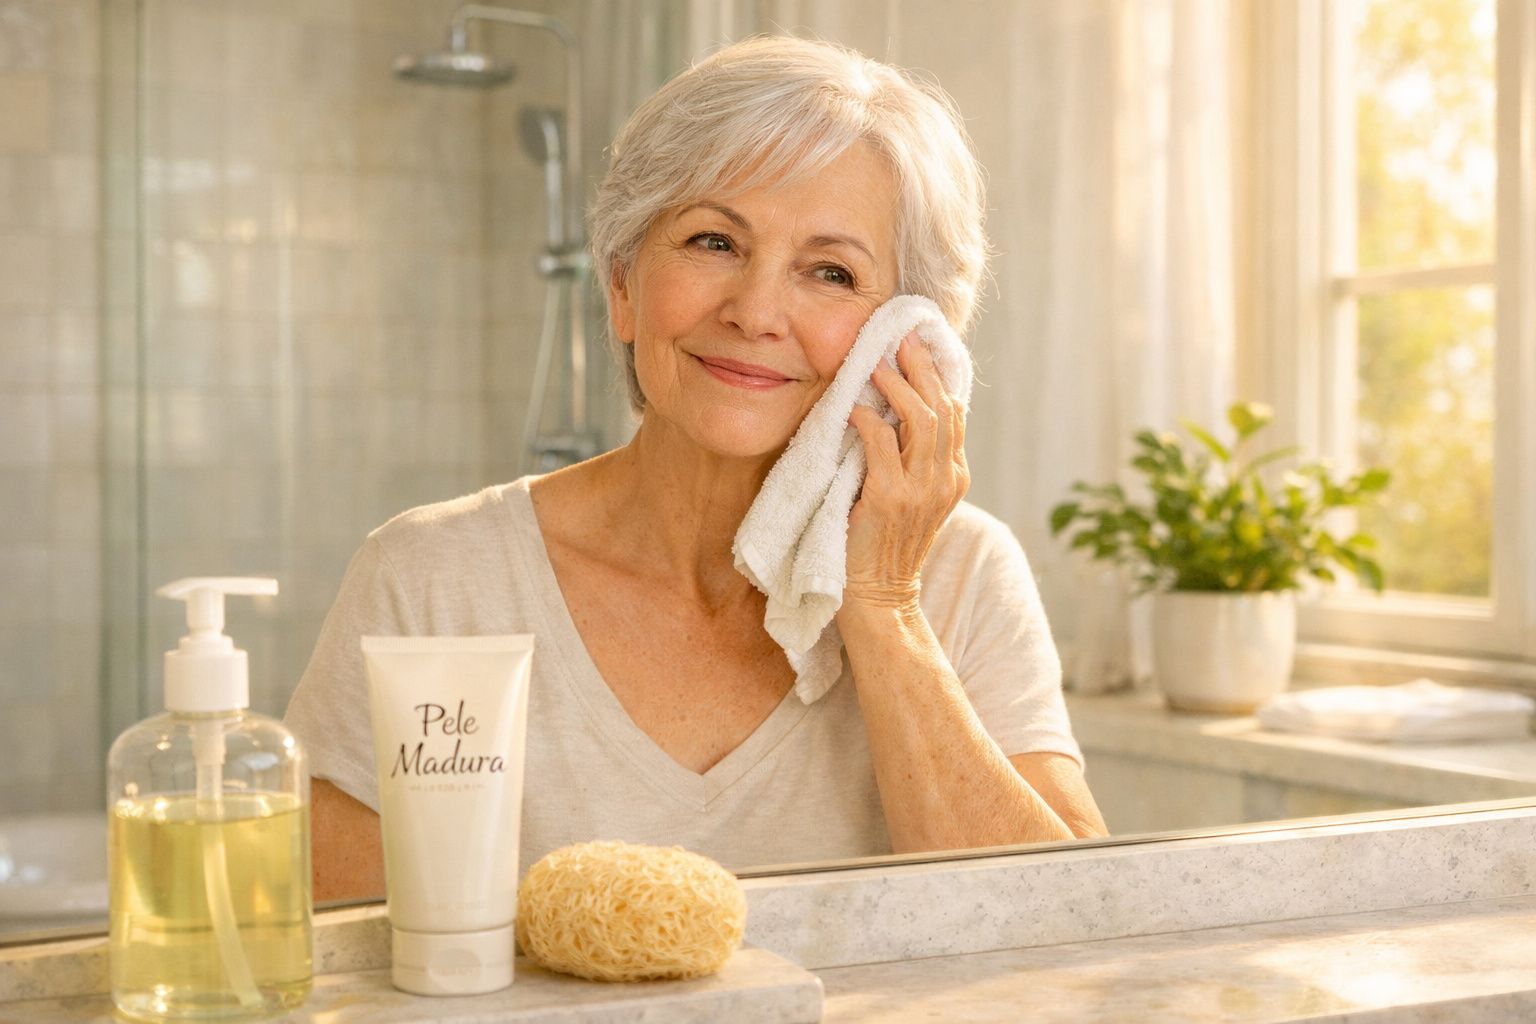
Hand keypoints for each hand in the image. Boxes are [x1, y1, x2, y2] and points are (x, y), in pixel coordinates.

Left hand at [841, 331, 969, 611]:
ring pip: (921, 420)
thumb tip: (895, 415)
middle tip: (900, 339)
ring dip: (896, 387)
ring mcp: (921, 490)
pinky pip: (882, 444)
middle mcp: (945, 480)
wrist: (880, 597)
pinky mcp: (890, 498)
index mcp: (954, 477)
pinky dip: (869, 421)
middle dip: (922, 368)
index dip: (937, 377)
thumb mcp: (913, 499)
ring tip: (875, 366)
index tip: (917, 347)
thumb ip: (914, 462)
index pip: (954, 414)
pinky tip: (854, 409)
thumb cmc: (886, 546)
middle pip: (942, 407)